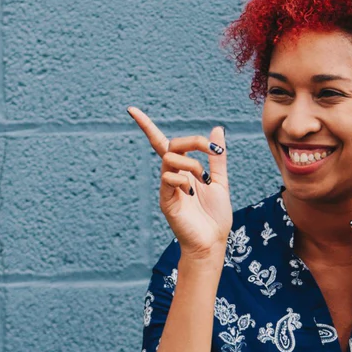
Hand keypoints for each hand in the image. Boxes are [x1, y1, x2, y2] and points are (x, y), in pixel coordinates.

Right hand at [128, 106, 232, 258]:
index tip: (131, 109)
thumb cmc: (215, 216)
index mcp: (183, 170)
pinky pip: (168, 178)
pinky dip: (183, 180)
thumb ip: (217, 156)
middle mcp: (172, 176)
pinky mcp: (165, 201)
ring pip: (169, 159)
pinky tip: (192, 193)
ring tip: (203, 180)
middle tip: (211, 150)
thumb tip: (217, 129)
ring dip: (191, 163)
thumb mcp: (220, 181)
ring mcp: (167, 188)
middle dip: (193, 141)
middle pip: (170, 145)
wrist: (213, 241)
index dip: (146, 126)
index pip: (161, 143)